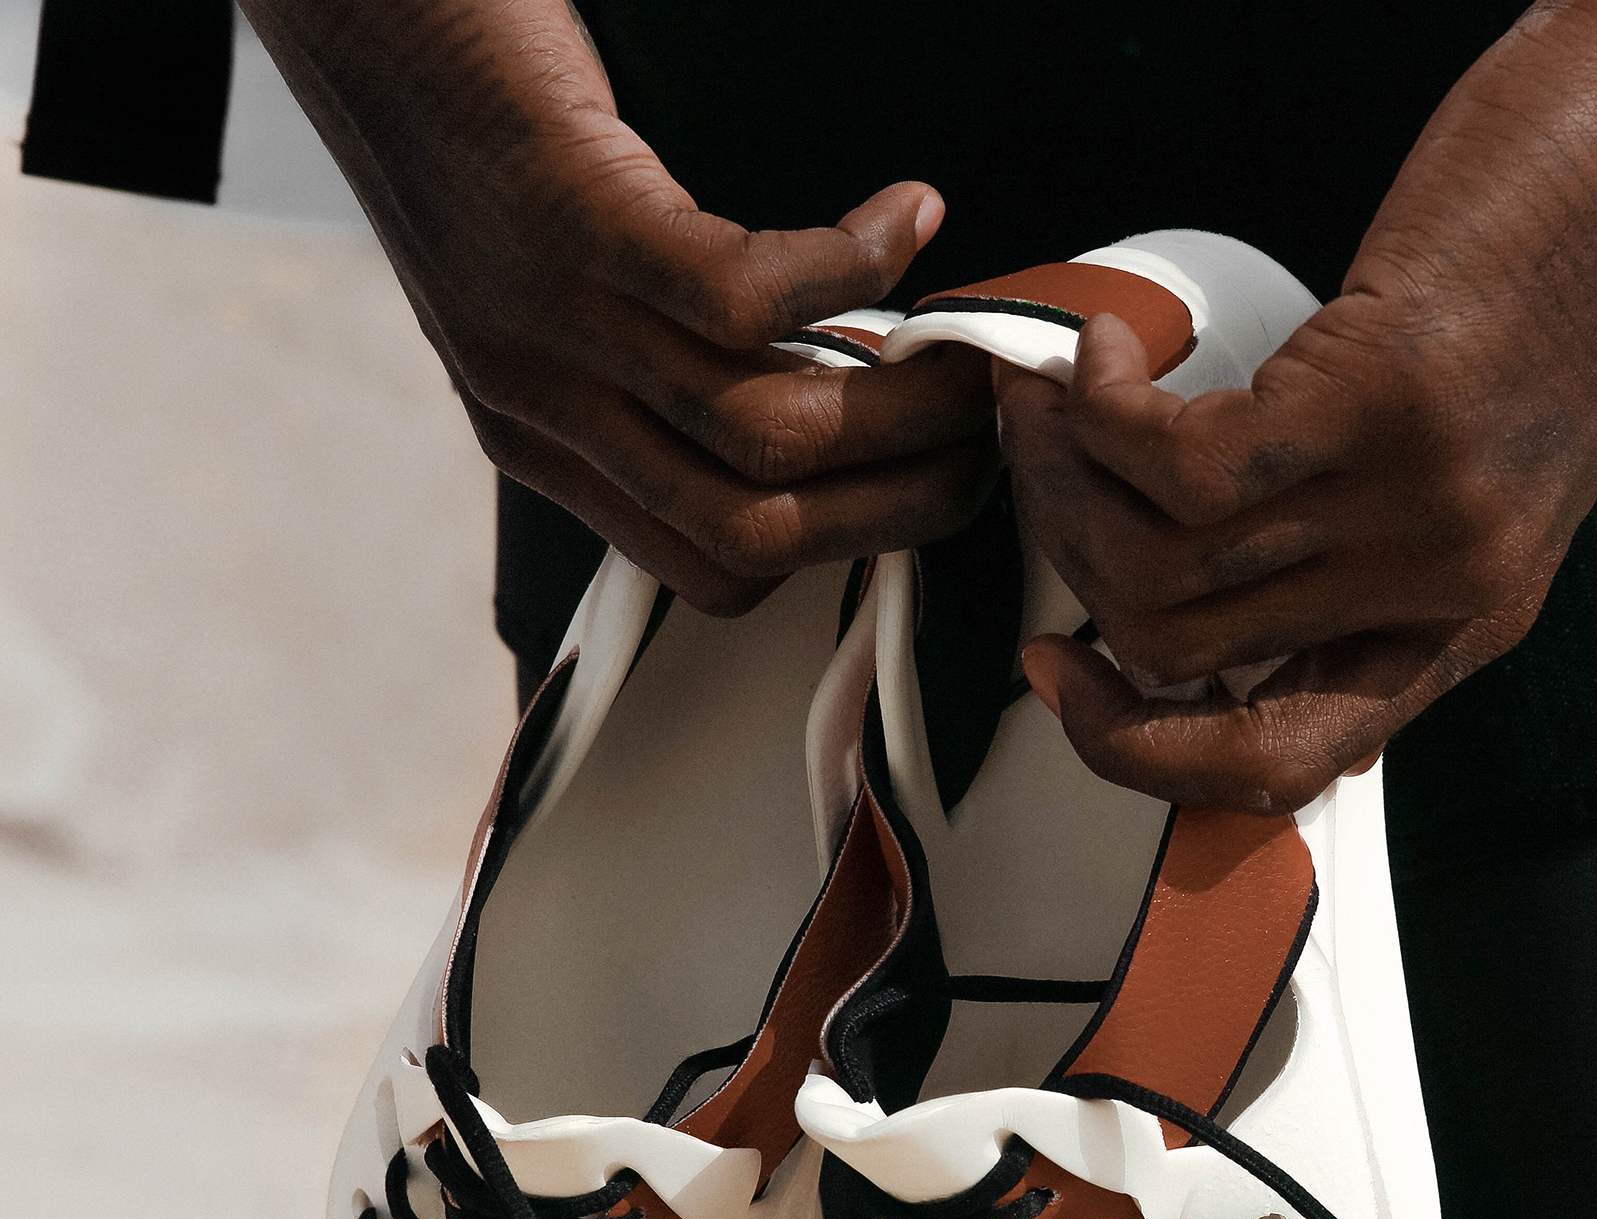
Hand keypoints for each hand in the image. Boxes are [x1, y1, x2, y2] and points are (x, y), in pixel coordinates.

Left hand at [240, 0, 996, 612]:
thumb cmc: (471, 124)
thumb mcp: (550, 294)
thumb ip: (647, 373)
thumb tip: (814, 399)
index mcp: (545, 439)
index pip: (717, 571)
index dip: (841, 545)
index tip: (913, 484)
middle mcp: (546, 405)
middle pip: (757, 530)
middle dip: (899, 503)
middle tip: (979, 441)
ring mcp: (555, 318)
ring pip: (765, 433)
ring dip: (898, 402)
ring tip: (963, 354)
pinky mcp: (574, 212)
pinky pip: (747, 295)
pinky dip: (852, 267)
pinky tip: (902, 218)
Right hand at [1003, 0, 1596, 811]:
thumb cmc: (1561, 278)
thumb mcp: (1469, 468)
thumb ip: (1355, 554)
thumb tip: (1185, 586)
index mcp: (1462, 624)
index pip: (1279, 765)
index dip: (1138, 748)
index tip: (1066, 673)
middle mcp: (1444, 588)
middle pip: (1180, 649)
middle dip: (1072, 562)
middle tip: (1044, 474)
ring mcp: (1420, 506)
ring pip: (1166, 563)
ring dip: (1066, 479)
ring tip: (1053, 406)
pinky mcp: (1388, 400)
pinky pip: (1181, 463)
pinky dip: (1105, 414)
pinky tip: (1103, 361)